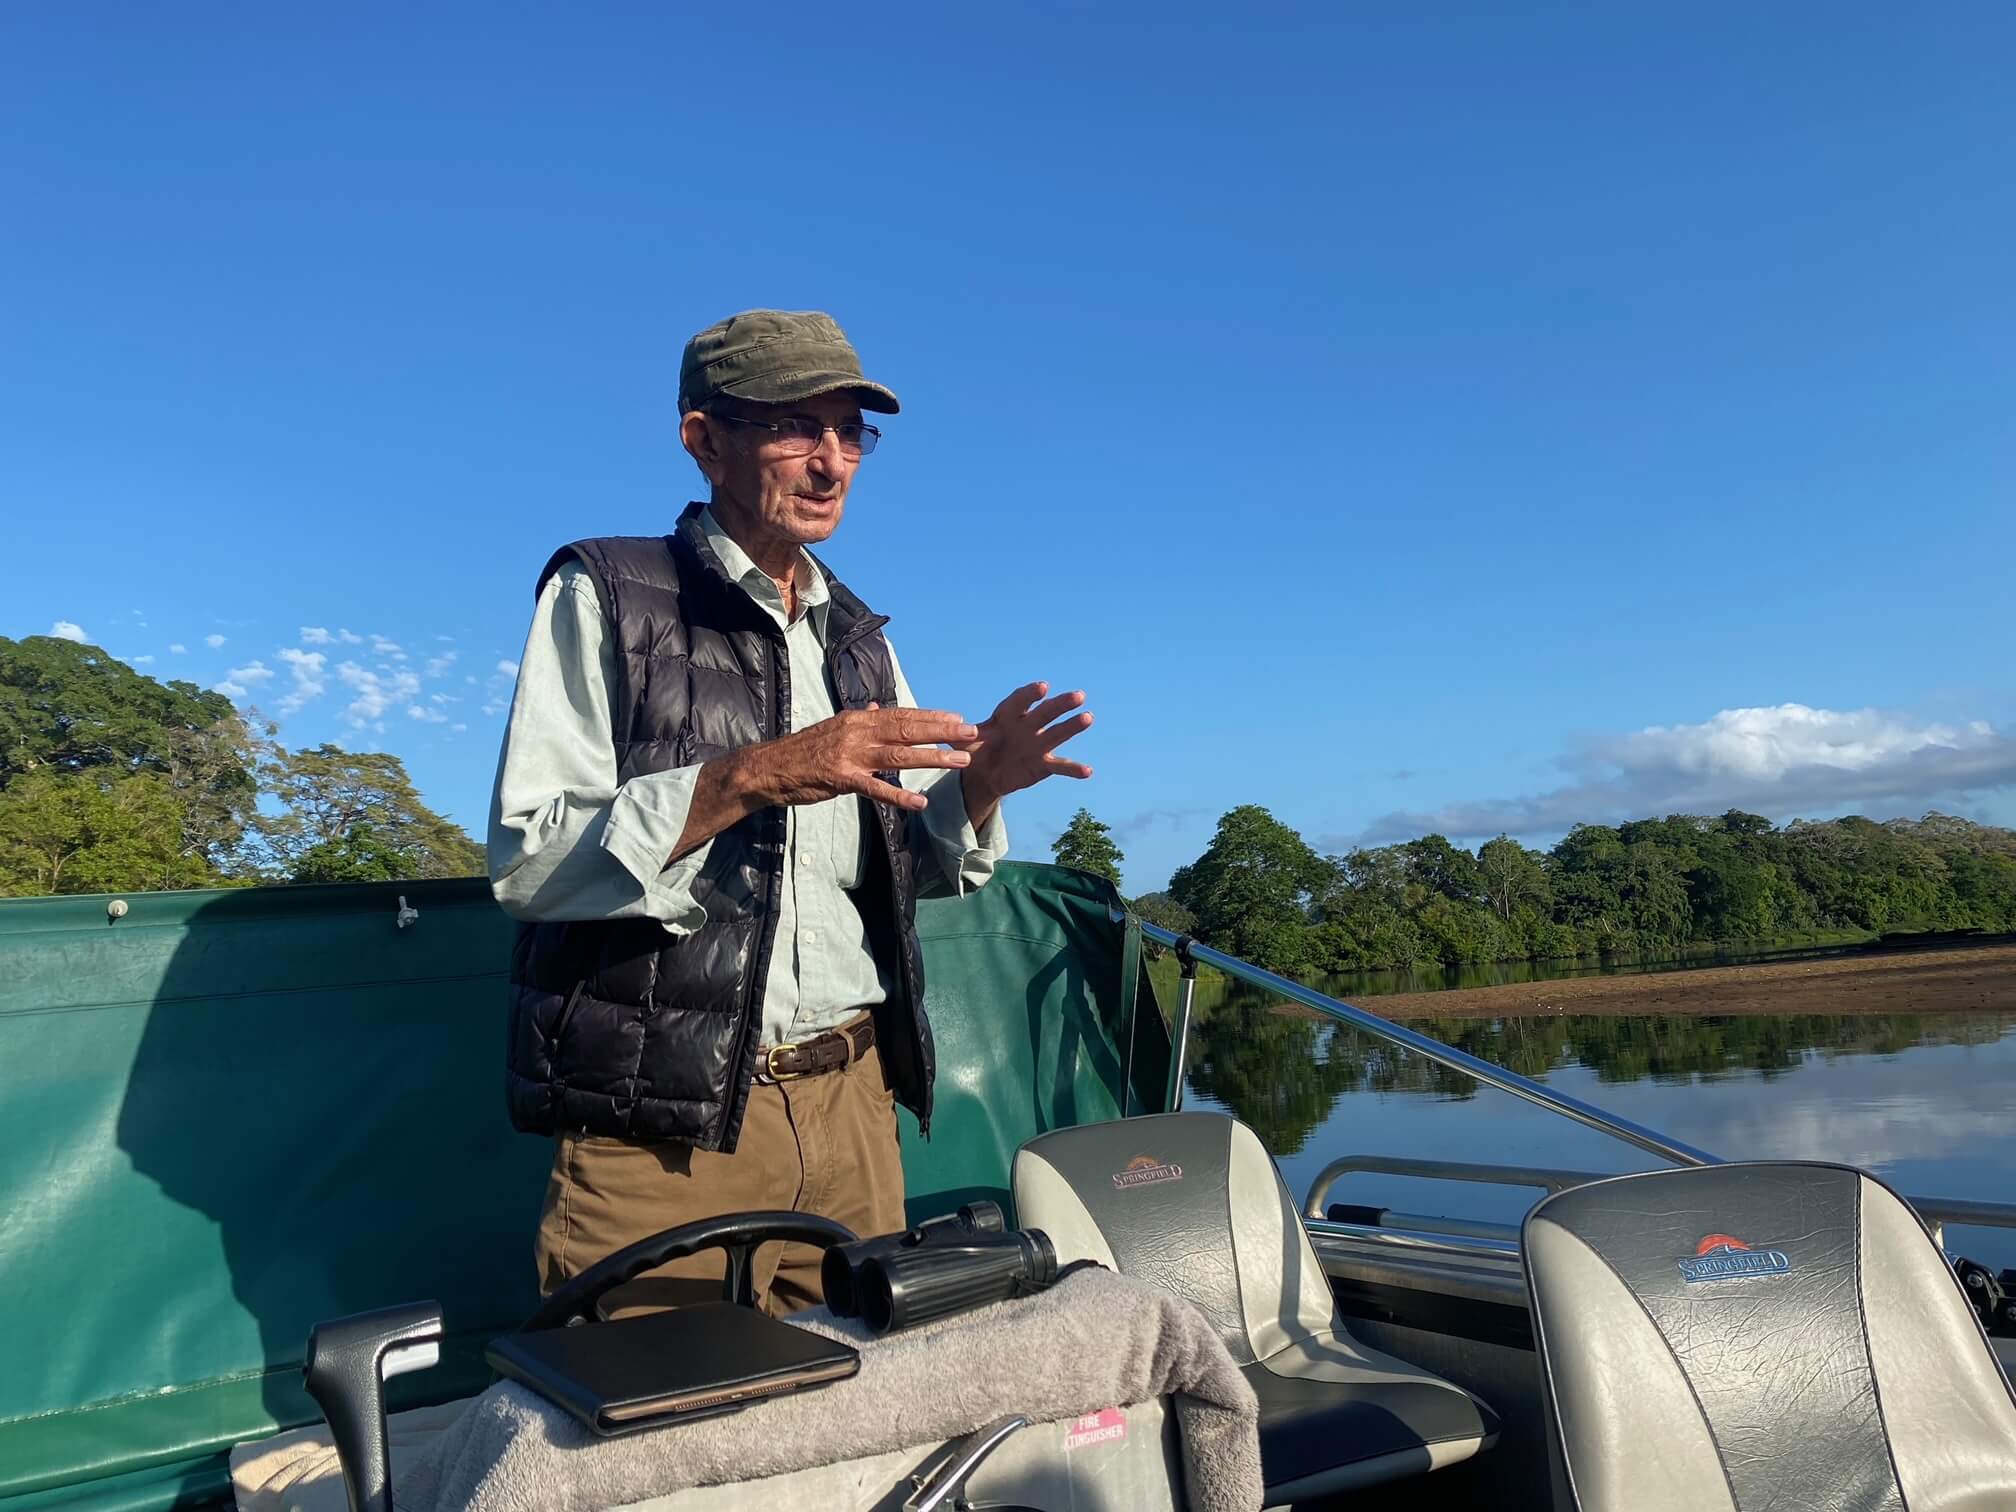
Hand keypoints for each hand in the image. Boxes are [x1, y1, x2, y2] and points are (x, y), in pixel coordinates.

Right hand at [750, 706, 976, 812]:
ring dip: (931, 757)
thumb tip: (880, 708)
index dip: (931, 717)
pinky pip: (875, 789)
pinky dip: (898, 796)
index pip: (901, 715)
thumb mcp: (834, 727)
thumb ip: (861, 720)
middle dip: (941, 731)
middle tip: (971, 733)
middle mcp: (857, 732)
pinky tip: (919, 803)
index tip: (957, 718)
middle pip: (907, 729)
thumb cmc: (802, 750)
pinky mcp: (841, 780)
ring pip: (898, 755)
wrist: (768, 768)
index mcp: (857, 719)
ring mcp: (850, 756)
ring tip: (959, 760)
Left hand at [956, 681, 1093, 814]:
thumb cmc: (975, 751)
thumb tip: (947, 733)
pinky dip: (1073, 769)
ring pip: (1057, 733)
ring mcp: (1037, 744)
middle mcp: (1027, 725)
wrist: (984, 774)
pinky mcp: (1043, 764)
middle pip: (1044, 713)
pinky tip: (1088, 772)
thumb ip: (959, 739)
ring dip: (1072, 726)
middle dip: (1060, 704)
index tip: (1042, 687)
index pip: (1019, 701)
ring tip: (1088, 718)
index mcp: (1007, 716)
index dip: (1030, 695)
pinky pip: (1060, 765)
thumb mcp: (963, 746)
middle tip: (1078, 696)